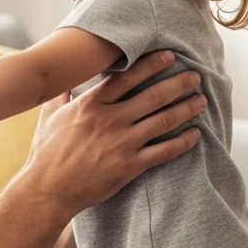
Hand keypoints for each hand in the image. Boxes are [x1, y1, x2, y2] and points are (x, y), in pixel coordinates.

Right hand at [21, 50, 204, 217]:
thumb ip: (61, 96)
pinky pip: (163, 151)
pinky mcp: (130, 166)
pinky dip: (183, 142)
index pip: (127, 78)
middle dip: (177, 83)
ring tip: (201, 100)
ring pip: (163, 120)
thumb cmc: (47, 154)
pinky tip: (196, 135)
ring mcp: (122, 143)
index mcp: (91, 104)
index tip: (169, 56)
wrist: (48, 190)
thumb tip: (64, 80)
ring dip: (186, 109)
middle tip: (195, 76)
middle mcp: (110, 120)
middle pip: (152, 95)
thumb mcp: (49, 117)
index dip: (151, 65)